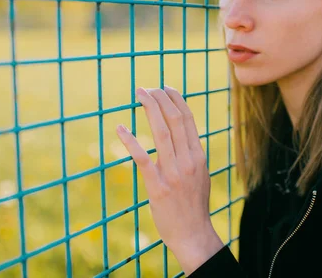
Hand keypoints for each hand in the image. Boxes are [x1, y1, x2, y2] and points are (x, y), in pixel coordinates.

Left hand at [116, 85, 223, 274]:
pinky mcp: (157, 186)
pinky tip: (120, 127)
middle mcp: (188, 160)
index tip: (166, 87)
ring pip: (161, 132)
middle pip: (175, 119)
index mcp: (199, 155)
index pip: (188, 119)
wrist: (192, 234)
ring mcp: (173, 173)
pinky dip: (130, 140)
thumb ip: (192, 154)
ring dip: (149, 109)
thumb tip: (183, 134)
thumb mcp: (200, 174)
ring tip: (138, 94)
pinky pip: (142, 158)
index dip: (176, 99)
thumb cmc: (194, 204)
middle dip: (161, 98)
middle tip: (147, 88)